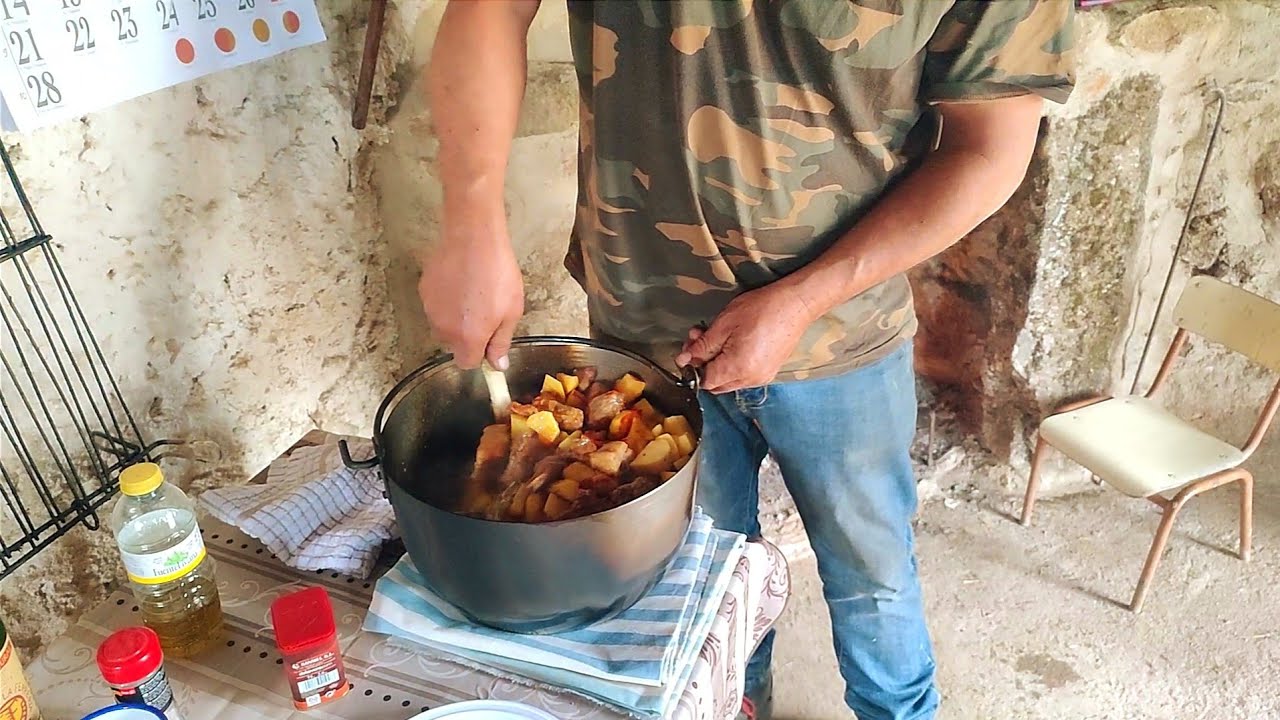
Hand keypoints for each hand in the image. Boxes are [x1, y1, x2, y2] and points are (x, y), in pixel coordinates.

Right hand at [418, 215, 523, 368]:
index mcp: (468, 338)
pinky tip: (461, 281)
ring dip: (456, 316)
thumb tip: (497, 365)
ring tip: (474, 291)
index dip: (479, 354)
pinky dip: (446, 299)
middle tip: (486, 310)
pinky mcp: (424, 291)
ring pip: (444, 324)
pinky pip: (436, 304)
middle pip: (454, 344)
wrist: (474, 239)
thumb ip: (501, 342)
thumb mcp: (511, 311)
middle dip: (468, 334)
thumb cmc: (498, 273)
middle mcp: (444, 329)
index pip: (467, 363)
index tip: (488, 341)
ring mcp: (431, 309)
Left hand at [675, 285, 816, 392]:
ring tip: (716, 336)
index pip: (704, 381)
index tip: (688, 349)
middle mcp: (750, 380)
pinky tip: (732, 342)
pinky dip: (733, 363)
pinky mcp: (769, 371)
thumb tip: (683, 360)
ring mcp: (762, 377)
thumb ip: (702, 347)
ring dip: (718, 362)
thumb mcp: (724, 324)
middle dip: (704, 364)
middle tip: (698, 339)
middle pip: (716, 384)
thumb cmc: (761, 309)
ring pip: (730, 380)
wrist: (796, 304)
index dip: (693, 367)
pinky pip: (744, 375)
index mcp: (737, 369)